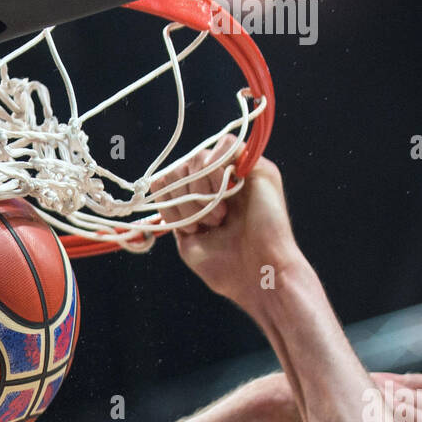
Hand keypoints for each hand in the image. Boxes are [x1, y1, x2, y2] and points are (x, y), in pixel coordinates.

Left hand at [152, 136, 300, 310]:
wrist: (260, 275)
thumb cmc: (228, 268)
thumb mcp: (190, 243)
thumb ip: (176, 216)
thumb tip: (161, 187)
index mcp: (204, 201)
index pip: (171, 179)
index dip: (168, 199)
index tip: (184, 227)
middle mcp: (220, 184)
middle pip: (181, 166)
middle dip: (182, 198)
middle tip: (200, 224)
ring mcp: (238, 173)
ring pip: (199, 156)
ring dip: (198, 190)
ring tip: (216, 217)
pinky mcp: (256, 166)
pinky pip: (225, 146)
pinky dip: (213, 170)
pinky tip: (221, 197)